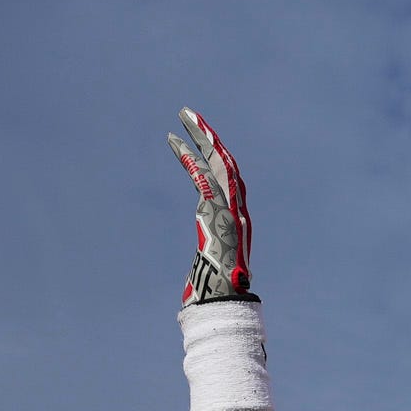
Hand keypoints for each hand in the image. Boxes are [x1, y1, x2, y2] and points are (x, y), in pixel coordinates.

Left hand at [171, 107, 254, 304]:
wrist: (226, 295)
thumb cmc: (221, 289)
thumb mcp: (218, 271)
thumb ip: (214, 267)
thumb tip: (211, 290)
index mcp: (239, 220)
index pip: (229, 180)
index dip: (215, 158)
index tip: (200, 143)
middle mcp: (238, 208)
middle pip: (224, 162)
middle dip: (209, 137)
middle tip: (190, 115)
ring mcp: (229, 205)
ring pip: (217, 160)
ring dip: (202, 135)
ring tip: (185, 115)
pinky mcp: (215, 207)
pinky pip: (200, 173)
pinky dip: (188, 155)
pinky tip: (172, 139)